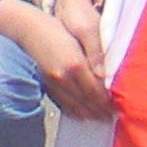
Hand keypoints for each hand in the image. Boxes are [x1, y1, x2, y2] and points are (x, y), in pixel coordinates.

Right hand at [1, 0, 116, 122]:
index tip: (115, 108)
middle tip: (110, 119)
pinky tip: (79, 114)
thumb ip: (95, 54)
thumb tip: (104, 76)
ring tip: (98, 119)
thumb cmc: (60, 27)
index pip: (94, 90)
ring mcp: (53, 82)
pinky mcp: (47, 83)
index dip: (105, 102)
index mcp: (75, 64)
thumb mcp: (84, 33)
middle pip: (85, 100)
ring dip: (87, 113)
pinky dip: (72, 110)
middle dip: (98, 111)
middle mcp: (64, 77)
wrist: (31, 29)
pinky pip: (61, 102)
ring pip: (73, 104)